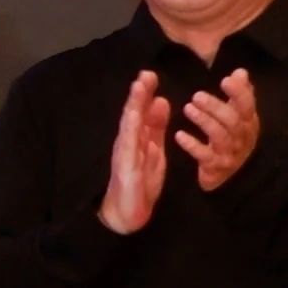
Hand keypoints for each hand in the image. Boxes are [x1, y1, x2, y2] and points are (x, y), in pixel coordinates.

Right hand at [100, 74, 169, 235]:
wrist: (128, 214)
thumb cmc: (141, 184)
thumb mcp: (155, 150)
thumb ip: (157, 127)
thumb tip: (162, 101)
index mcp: (139, 138)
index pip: (142, 111)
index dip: (146, 93)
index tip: (151, 75)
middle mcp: (129, 141)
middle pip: (134, 113)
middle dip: (140, 94)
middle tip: (146, 73)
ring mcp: (125, 152)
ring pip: (129, 124)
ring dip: (134, 105)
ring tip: (140, 86)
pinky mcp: (126, 165)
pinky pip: (129, 144)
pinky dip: (132, 128)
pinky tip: (135, 115)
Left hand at [178, 70, 264, 193]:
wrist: (227, 176)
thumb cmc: (230, 140)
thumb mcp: (237, 116)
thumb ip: (238, 94)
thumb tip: (241, 72)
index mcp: (249, 123)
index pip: (248, 106)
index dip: (239, 93)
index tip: (224, 80)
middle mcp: (242, 138)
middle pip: (232, 121)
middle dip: (215, 106)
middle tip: (196, 96)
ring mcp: (230, 154)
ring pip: (219, 136)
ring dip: (204, 121)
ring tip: (188, 109)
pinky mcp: (215, 167)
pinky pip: (205, 156)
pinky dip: (192, 145)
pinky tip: (179, 135)